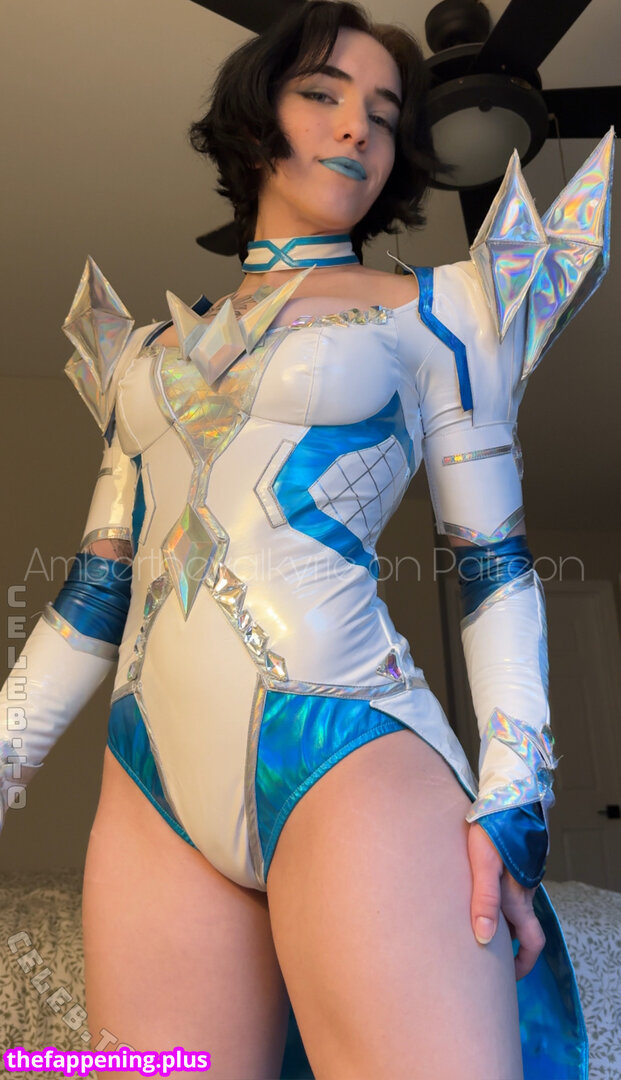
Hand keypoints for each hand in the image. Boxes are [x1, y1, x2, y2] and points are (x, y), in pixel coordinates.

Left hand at [467, 822, 544, 979]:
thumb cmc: (491, 829)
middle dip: (513, 949)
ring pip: (517, 909)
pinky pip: (512, 891)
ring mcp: (521, 877)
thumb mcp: (483, 864)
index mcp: (519, 898)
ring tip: (479, 930)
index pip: (532, 942)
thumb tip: (483, 939)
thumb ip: (483, 900)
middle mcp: (524, 891)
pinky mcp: (515, 863)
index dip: (523, 964)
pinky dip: (501, 903)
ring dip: (505, 924)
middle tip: (491, 961)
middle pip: (525, 929)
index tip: (508, 980)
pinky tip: (479, 896)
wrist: (506, 797)